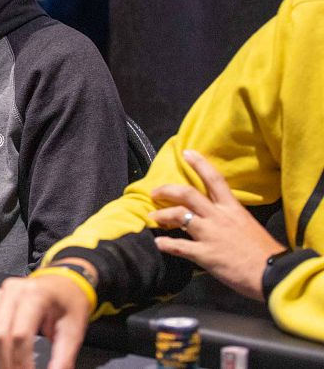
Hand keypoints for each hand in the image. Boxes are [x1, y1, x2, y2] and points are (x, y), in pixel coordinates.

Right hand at [0, 273, 91, 368]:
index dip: (22, 362)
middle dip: (7, 364)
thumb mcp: (74, 329)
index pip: (19, 336)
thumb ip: (63, 356)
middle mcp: (12, 292)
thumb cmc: (69, 302)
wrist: (62, 283)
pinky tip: (3, 361)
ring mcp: (0, 295)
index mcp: (35, 295)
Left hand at [149, 149, 284, 299]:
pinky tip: (158, 243)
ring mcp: (210, 234)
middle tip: (155, 192)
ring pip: (179, 215)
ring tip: (153, 217)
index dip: (200, 164)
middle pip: (188, 194)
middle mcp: (219, 217)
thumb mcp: (247, 225)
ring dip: (162, 215)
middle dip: (167, 190)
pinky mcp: (205, 254)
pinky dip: (166, 243)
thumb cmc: (264, 252)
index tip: (186, 153)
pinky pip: (179, 246)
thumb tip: (216, 217)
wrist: (273, 274)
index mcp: (232, 208)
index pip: (215, 179)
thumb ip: (230, 218)